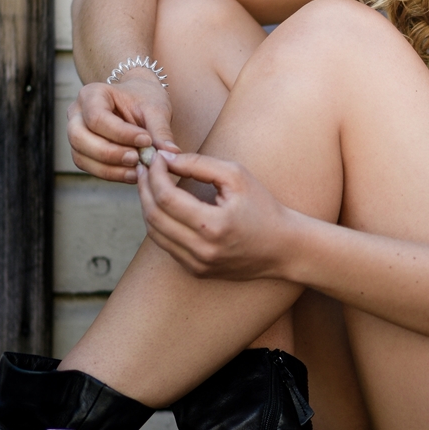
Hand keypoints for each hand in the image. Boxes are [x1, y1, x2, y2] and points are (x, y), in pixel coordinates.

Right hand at [67, 74, 179, 182]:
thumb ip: (160, 130)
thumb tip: (171, 153)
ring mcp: (75, 134)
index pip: (97, 117)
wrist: (138, 100)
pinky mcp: (82, 151)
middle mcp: (76, 113)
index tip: (146, 140)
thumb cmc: (144, 99)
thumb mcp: (155, 108)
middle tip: (138, 158)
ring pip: (81, 157)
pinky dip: (110, 174)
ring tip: (138, 169)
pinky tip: (132, 174)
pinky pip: (89, 167)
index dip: (121, 133)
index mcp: (91, 94)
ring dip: (110, 168)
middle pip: (80, 138)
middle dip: (110, 153)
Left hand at [137, 151, 295, 280]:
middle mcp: (201, 250)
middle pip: (154, 217)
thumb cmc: (263, 208)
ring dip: (147, 206)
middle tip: (144, 168)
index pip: (166, 198)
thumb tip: (165, 158)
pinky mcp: (196, 271)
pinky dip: (160, 224)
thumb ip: (199, 164)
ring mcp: (197, 264)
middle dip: (144, 188)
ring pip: (155, 234)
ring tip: (150, 184)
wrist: (284, 247)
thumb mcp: (237, 176)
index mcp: (213, 225)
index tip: (154, 158)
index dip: (155, 175)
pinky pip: (167, 246)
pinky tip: (163, 206)